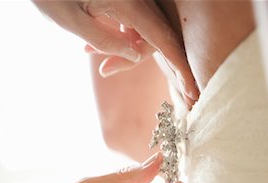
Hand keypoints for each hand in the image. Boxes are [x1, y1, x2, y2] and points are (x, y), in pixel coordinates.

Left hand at [33, 0, 198, 106]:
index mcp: (129, 3)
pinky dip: (121, 34)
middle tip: (106, 68)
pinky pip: (134, 19)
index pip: (164, 40)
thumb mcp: (73, 20)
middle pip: (157, 35)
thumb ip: (106, 41)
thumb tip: (133, 53)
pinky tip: (91, 40)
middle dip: (137, 57)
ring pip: (145, 28)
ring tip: (88, 50)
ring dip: (126, 46)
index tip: (194, 89)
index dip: (181, 67)